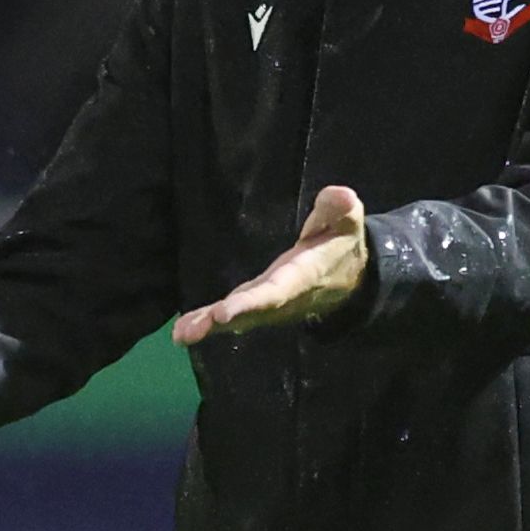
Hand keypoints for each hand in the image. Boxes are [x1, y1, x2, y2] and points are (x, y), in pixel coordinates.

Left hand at [174, 186, 371, 342]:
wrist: (349, 277)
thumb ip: (340, 209)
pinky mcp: (256, 304)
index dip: (250, 303)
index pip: (275, 292)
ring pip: (238, 318)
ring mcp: (268, 304)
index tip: (224, 312)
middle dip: (222, 320)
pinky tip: (181, 331)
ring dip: (208, 326)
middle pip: (250, 311)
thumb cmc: (341, 242)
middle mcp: (282, 297)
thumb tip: (342, 196)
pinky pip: (232, 316)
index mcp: (302, 276)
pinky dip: (208, 322)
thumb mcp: (348, 222)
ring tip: (181, 334)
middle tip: (192, 331)